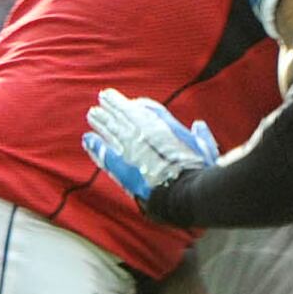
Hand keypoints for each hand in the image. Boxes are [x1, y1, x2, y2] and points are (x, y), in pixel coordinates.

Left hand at [84, 90, 216, 214]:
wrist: (184, 193)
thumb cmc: (198, 172)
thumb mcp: (205, 149)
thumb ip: (200, 136)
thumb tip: (199, 125)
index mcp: (164, 127)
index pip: (145, 110)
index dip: (135, 106)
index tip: (129, 103)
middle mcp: (144, 133)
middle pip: (124, 116)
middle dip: (113, 107)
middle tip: (101, 100)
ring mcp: (130, 149)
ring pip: (111, 130)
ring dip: (101, 121)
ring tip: (92, 114)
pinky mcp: (120, 166)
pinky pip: (104, 152)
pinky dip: (95, 145)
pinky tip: (87, 138)